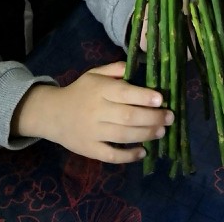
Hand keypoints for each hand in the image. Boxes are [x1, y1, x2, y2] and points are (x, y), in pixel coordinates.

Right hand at [13, 61, 173, 162]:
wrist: (53, 114)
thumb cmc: (80, 91)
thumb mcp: (94, 73)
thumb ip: (115, 69)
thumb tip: (136, 66)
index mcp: (99, 90)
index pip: (124, 93)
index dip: (144, 96)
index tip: (161, 99)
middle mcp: (97, 111)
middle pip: (128, 116)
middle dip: (152, 118)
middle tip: (170, 117)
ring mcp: (93, 132)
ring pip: (123, 136)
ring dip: (145, 134)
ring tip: (162, 132)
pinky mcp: (90, 150)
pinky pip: (111, 155)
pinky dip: (128, 156)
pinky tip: (142, 152)